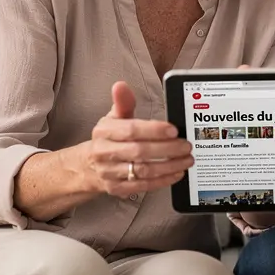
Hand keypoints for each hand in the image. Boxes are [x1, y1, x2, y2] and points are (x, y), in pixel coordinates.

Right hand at [85, 81, 192, 197]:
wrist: (88, 166)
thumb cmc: (108, 138)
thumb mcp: (113, 118)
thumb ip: (123, 102)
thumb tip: (121, 85)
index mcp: (104, 131)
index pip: (131, 130)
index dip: (154, 130)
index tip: (173, 130)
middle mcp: (104, 152)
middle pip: (139, 151)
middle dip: (167, 149)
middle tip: (186, 146)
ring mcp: (109, 173)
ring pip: (143, 171)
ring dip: (169, 166)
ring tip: (186, 160)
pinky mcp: (116, 189)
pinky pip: (143, 186)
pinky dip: (162, 181)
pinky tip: (176, 173)